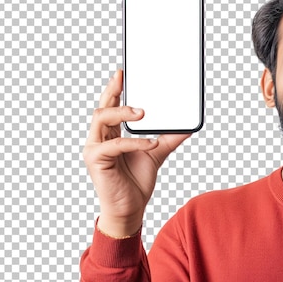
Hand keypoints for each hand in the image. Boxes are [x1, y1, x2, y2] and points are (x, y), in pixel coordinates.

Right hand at [83, 69, 190, 236]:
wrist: (130, 209)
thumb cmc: (136, 182)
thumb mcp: (157, 154)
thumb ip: (169, 138)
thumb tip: (188, 126)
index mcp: (111, 134)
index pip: (110, 105)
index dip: (114, 88)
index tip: (123, 72)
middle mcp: (99, 138)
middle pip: (102, 106)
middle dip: (112, 90)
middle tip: (124, 77)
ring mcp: (94, 148)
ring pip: (101, 118)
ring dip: (122, 112)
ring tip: (143, 112)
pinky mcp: (96, 160)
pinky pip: (114, 145)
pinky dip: (134, 142)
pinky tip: (151, 143)